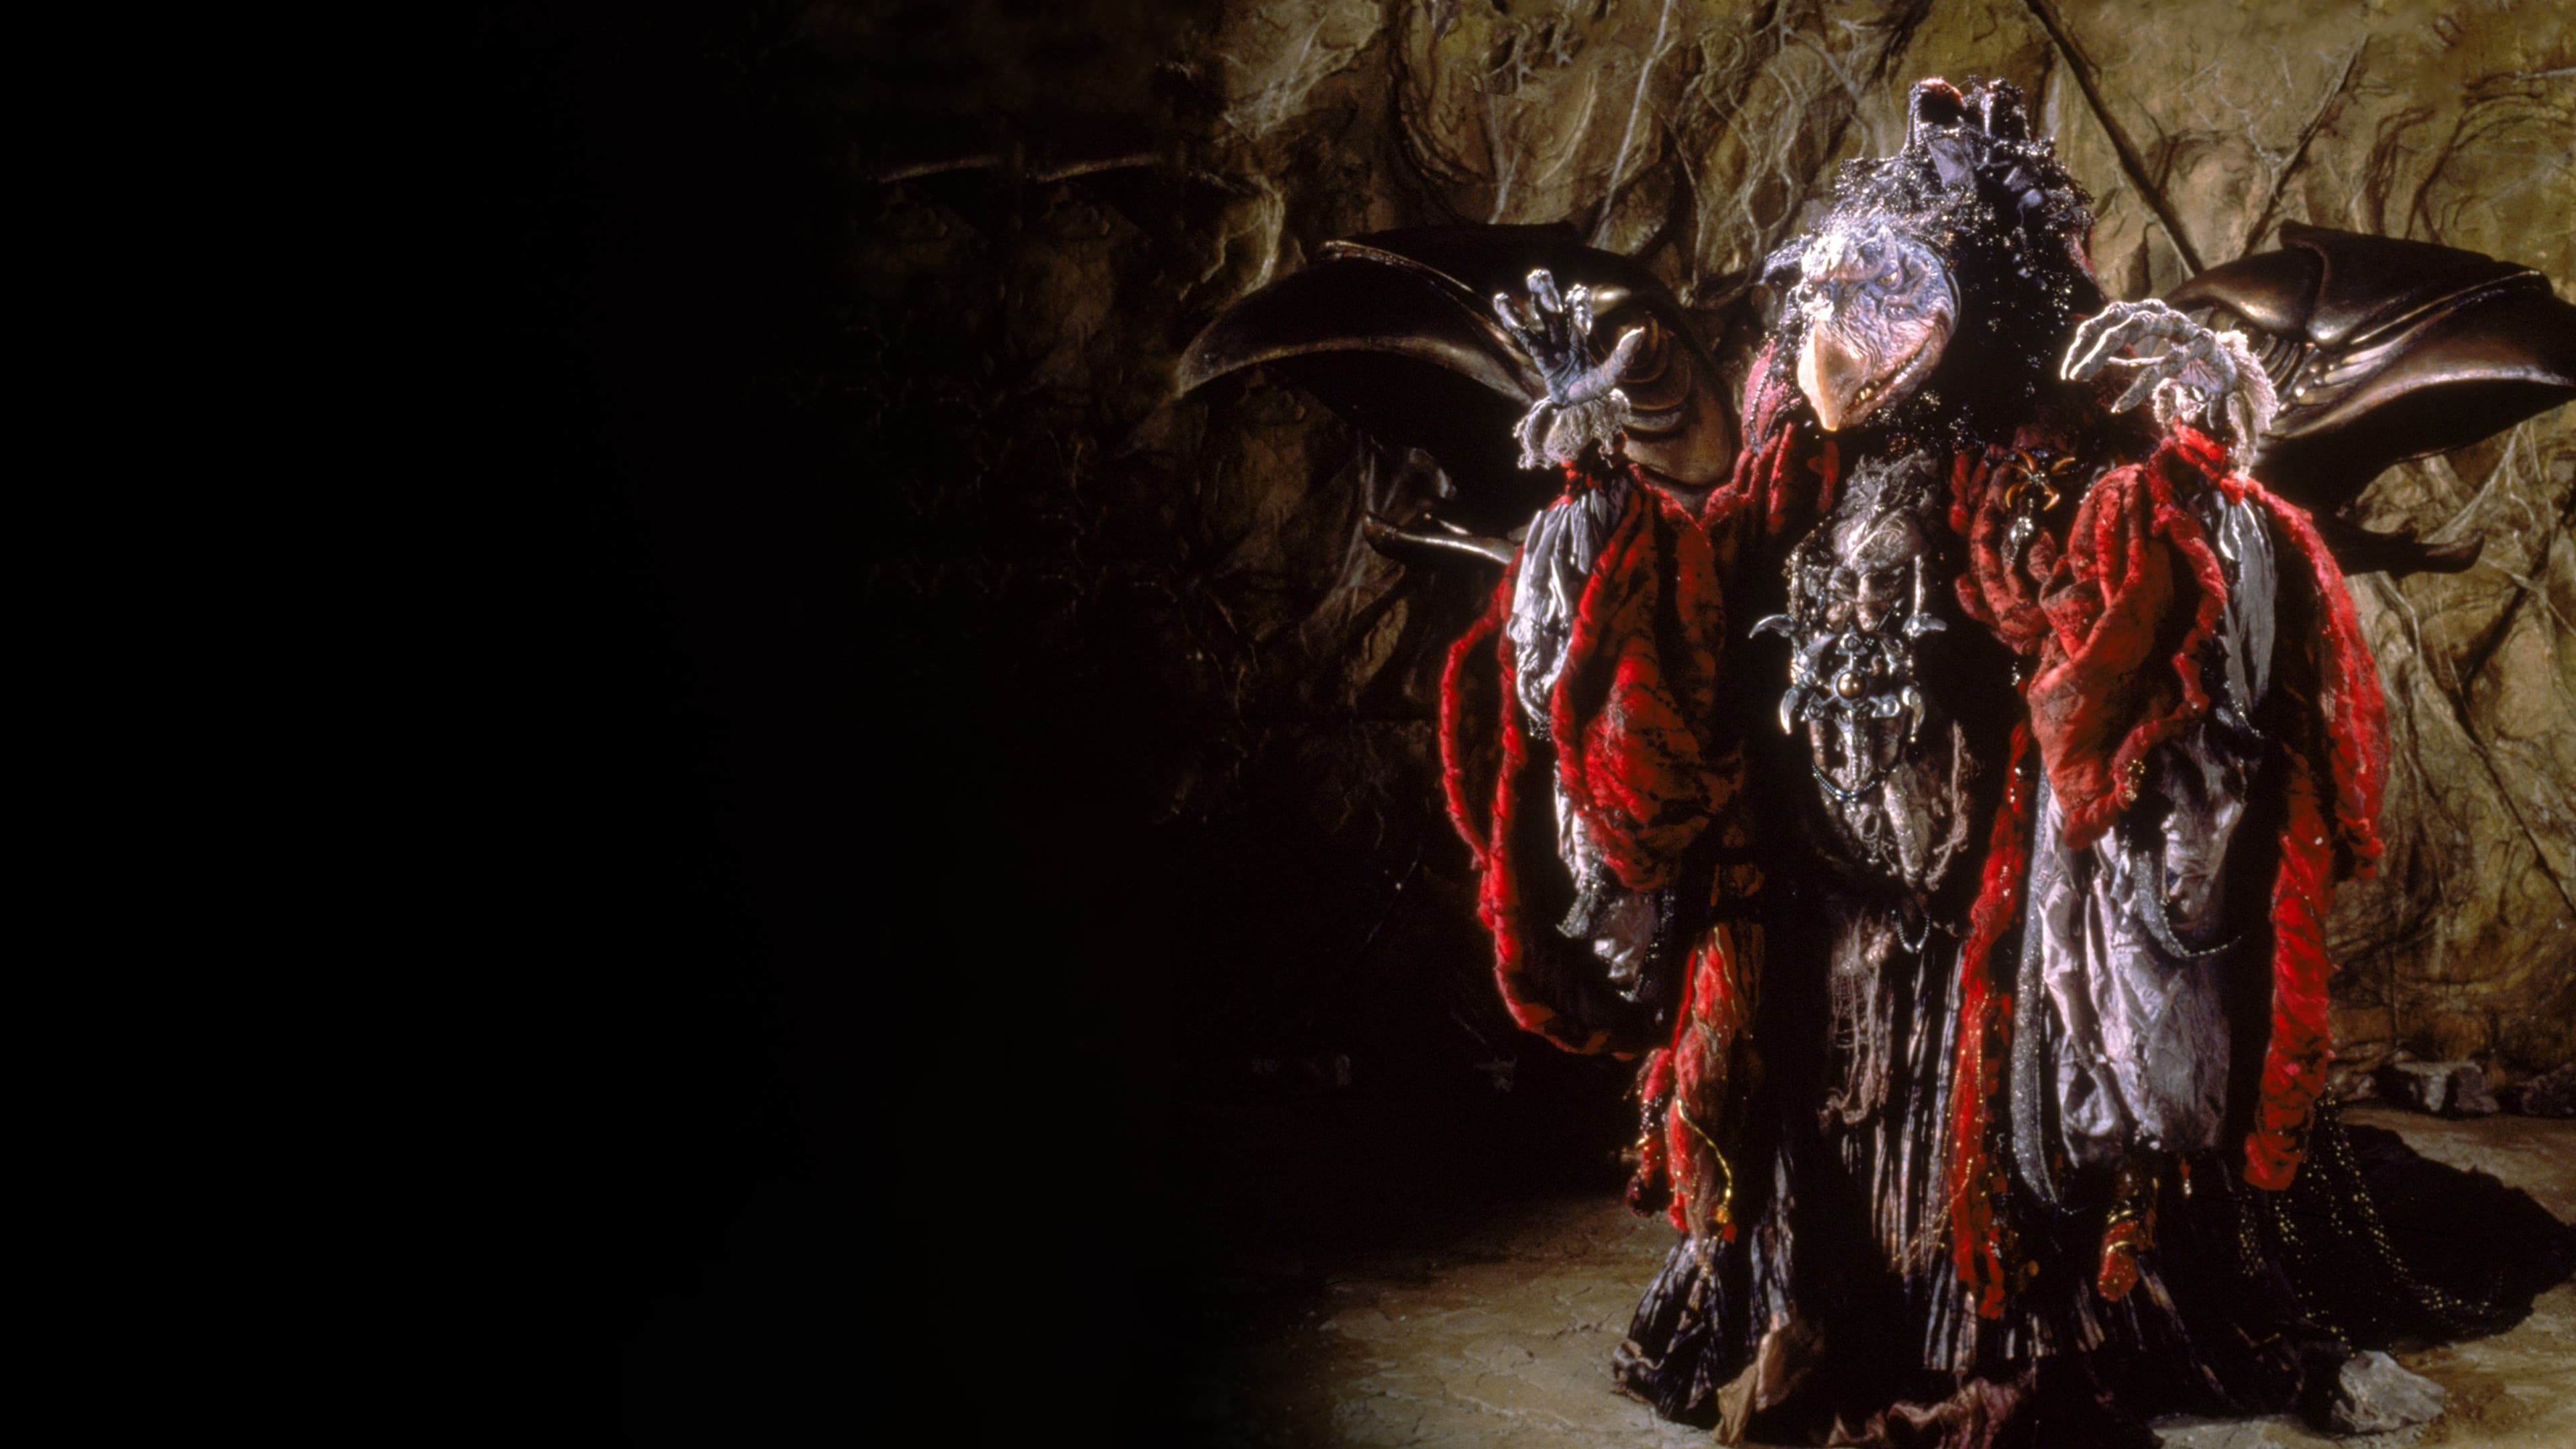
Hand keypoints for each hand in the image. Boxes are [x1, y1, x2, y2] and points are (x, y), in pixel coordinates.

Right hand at [1494, 268, 1646, 469]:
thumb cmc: (1593, 396)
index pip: (1579, 324)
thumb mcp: (1611, 377)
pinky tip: (1501, 301)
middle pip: (1557, 315)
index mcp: (1582, 346)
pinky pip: (1526, 338)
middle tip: (1539, 273)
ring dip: (1537, 301)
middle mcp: (1566, 344)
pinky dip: (1514, 321)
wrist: (1576, 415)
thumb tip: (1639, 332)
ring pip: (1542, 322)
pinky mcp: (1540, 359)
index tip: (1578, 292)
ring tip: (1531, 277)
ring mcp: (1551, 350)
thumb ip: (1622, 355)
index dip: (1578, 308)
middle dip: (1549, 295)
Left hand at [2061, 299, 2276, 465]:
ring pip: (2140, 326)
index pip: (2108, 317)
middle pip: (2120, 318)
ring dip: (2104, 353)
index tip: (2067, 370)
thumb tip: (2086, 362)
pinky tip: (2119, 406)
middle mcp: (2164, 313)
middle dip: (2092, 346)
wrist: (2228, 372)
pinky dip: (2138, 387)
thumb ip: (2120, 359)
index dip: (2085, 340)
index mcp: (2148, 314)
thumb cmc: (2185, 362)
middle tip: (2072, 376)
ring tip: (2081, 379)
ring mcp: (2184, 325)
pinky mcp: (2202, 344)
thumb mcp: (2146, 361)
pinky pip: (2165, 364)